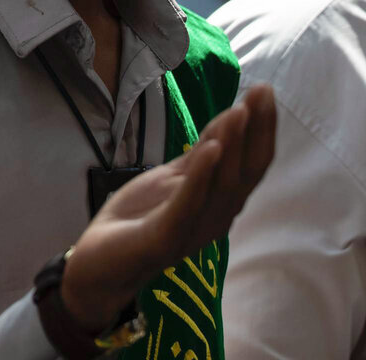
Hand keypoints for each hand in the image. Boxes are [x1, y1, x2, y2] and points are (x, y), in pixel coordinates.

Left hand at [61, 84, 277, 331]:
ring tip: (240, 110)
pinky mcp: (166, 238)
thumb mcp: (173, 178)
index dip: (262, 128)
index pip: (252, 164)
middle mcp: (217, 218)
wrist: (100, 264)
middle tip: (263, 91)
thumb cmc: (139, 220)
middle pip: (247, 172)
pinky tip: (212, 149)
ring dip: (233, 146)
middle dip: (257, 130)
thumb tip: (232, 116)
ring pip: (223, 185)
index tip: (265, 90)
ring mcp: (194, 230)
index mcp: (221, 204)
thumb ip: (201, 155)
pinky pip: (188, 204)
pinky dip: (202, 176)